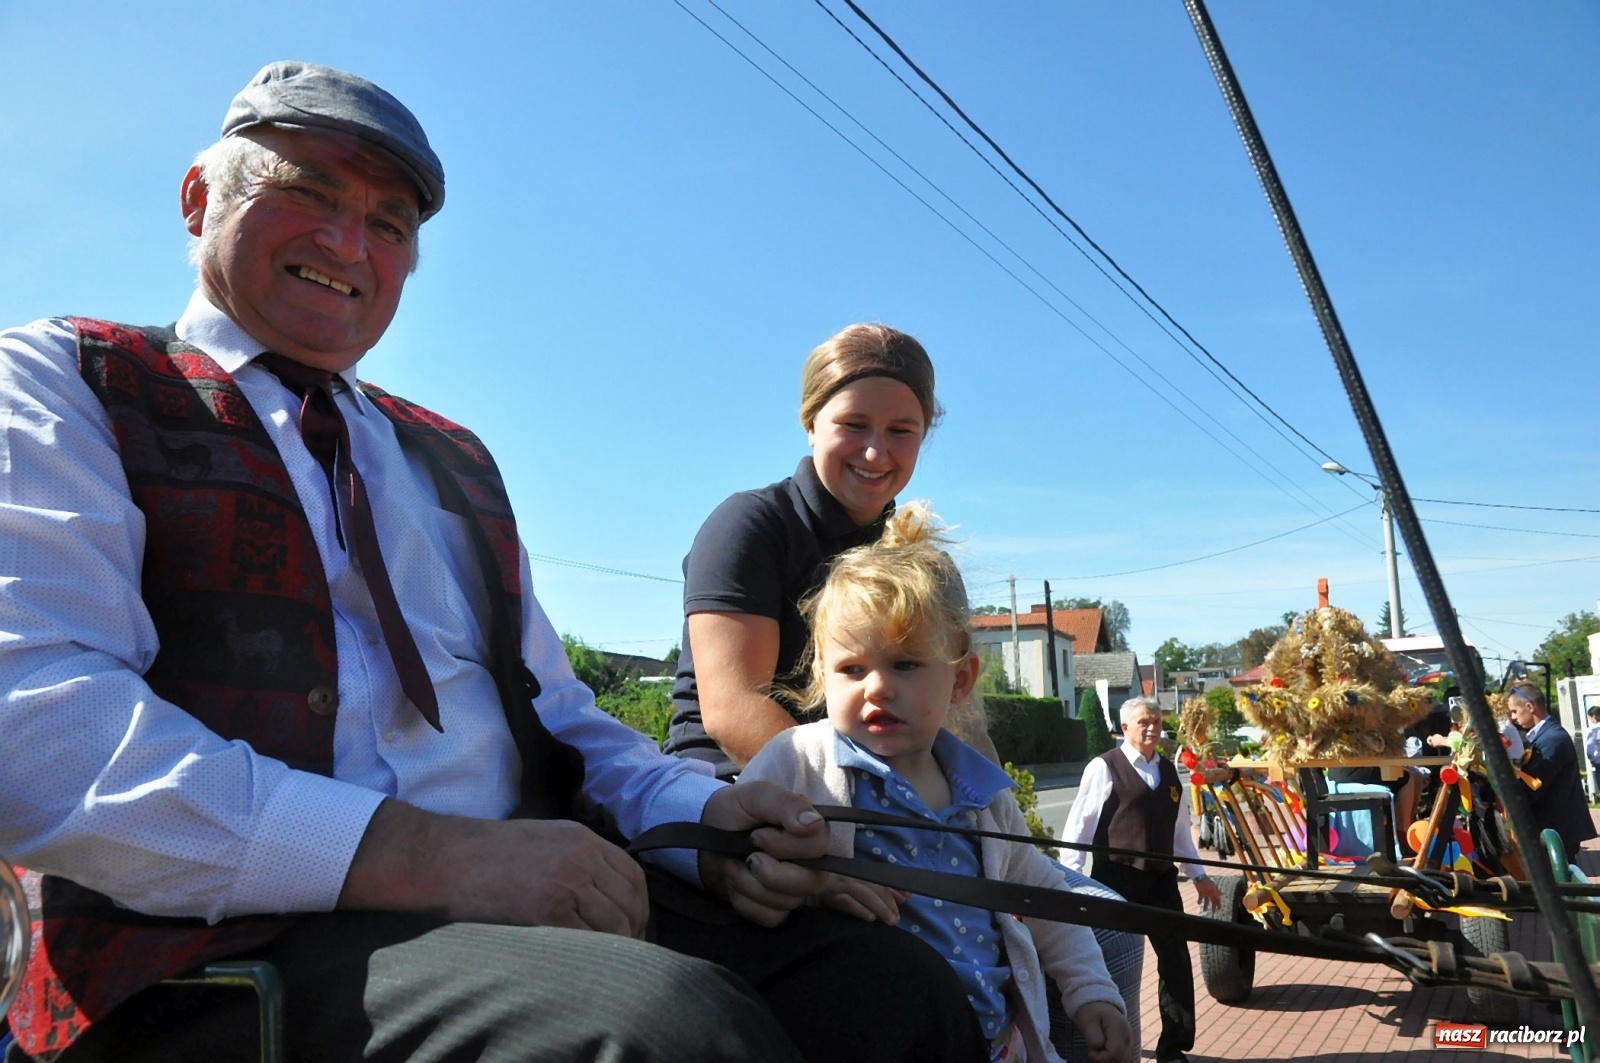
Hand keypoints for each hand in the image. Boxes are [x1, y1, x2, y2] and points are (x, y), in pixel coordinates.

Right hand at [340, 801, 649, 937]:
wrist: (447, 857)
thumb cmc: (488, 851)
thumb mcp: (544, 837)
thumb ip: (577, 857)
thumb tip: (602, 892)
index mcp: (582, 839)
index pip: (634, 876)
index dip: (638, 906)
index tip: (634, 925)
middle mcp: (582, 858)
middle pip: (630, 903)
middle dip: (633, 931)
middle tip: (624, 951)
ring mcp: (567, 884)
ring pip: (615, 925)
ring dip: (616, 947)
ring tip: (605, 961)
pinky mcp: (547, 910)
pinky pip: (587, 939)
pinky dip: (591, 954)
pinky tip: (583, 962)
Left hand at [698, 782, 827, 926]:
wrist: (702, 835)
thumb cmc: (733, 810)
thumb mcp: (755, 796)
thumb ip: (786, 803)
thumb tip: (814, 824)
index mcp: (810, 830)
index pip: (819, 847)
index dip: (785, 846)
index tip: (757, 836)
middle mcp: (810, 861)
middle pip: (811, 882)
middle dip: (769, 872)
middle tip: (747, 856)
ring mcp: (794, 887)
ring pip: (788, 902)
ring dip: (750, 884)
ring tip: (734, 865)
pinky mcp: (776, 907)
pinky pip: (771, 917)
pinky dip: (745, 902)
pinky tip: (735, 883)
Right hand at [815, 872, 905, 923]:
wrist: (796, 885)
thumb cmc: (826, 888)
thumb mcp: (850, 886)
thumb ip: (874, 890)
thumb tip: (903, 897)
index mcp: (852, 871)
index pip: (877, 878)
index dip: (893, 888)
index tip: (908, 897)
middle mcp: (845, 874)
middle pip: (871, 885)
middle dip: (888, 900)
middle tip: (898, 918)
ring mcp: (835, 883)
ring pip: (862, 892)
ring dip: (878, 906)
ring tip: (891, 921)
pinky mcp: (825, 895)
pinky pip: (845, 902)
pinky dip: (858, 909)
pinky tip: (870, 918)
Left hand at [1075, 1000, 1134, 1062]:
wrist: (1099, 1002)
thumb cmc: (1092, 1011)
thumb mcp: (1087, 1022)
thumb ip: (1094, 1038)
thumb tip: (1098, 1051)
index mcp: (1119, 1029)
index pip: (1114, 1053)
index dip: (1101, 1058)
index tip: (1090, 1052)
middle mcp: (1128, 1036)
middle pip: (1121, 1059)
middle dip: (1106, 1060)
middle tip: (1094, 1052)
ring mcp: (1130, 1040)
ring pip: (1125, 1060)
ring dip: (1111, 1060)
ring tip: (1099, 1052)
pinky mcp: (1129, 1044)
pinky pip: (1126, 1057)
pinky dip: (1117, 1059)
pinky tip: (1106, 1055)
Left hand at [1194, 876, 1223, 910]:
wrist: (1199, 878)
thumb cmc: (1207, 882)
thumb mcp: (1213, 887)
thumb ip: (1217, 891)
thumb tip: (1223, 894)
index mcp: (1214, 892)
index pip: (1218, 900)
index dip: (1218, 904)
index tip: (1219, 909)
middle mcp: (1211, 894)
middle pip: (1213, 901)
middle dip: (1213, 907)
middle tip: (1213, 912)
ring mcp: (1206, 893)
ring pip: (1206, 901)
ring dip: (1206, 905)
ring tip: (1204, 910)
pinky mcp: (1201, 893)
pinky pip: (1200, 898)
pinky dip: (1199, 901)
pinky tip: (1198, 903)